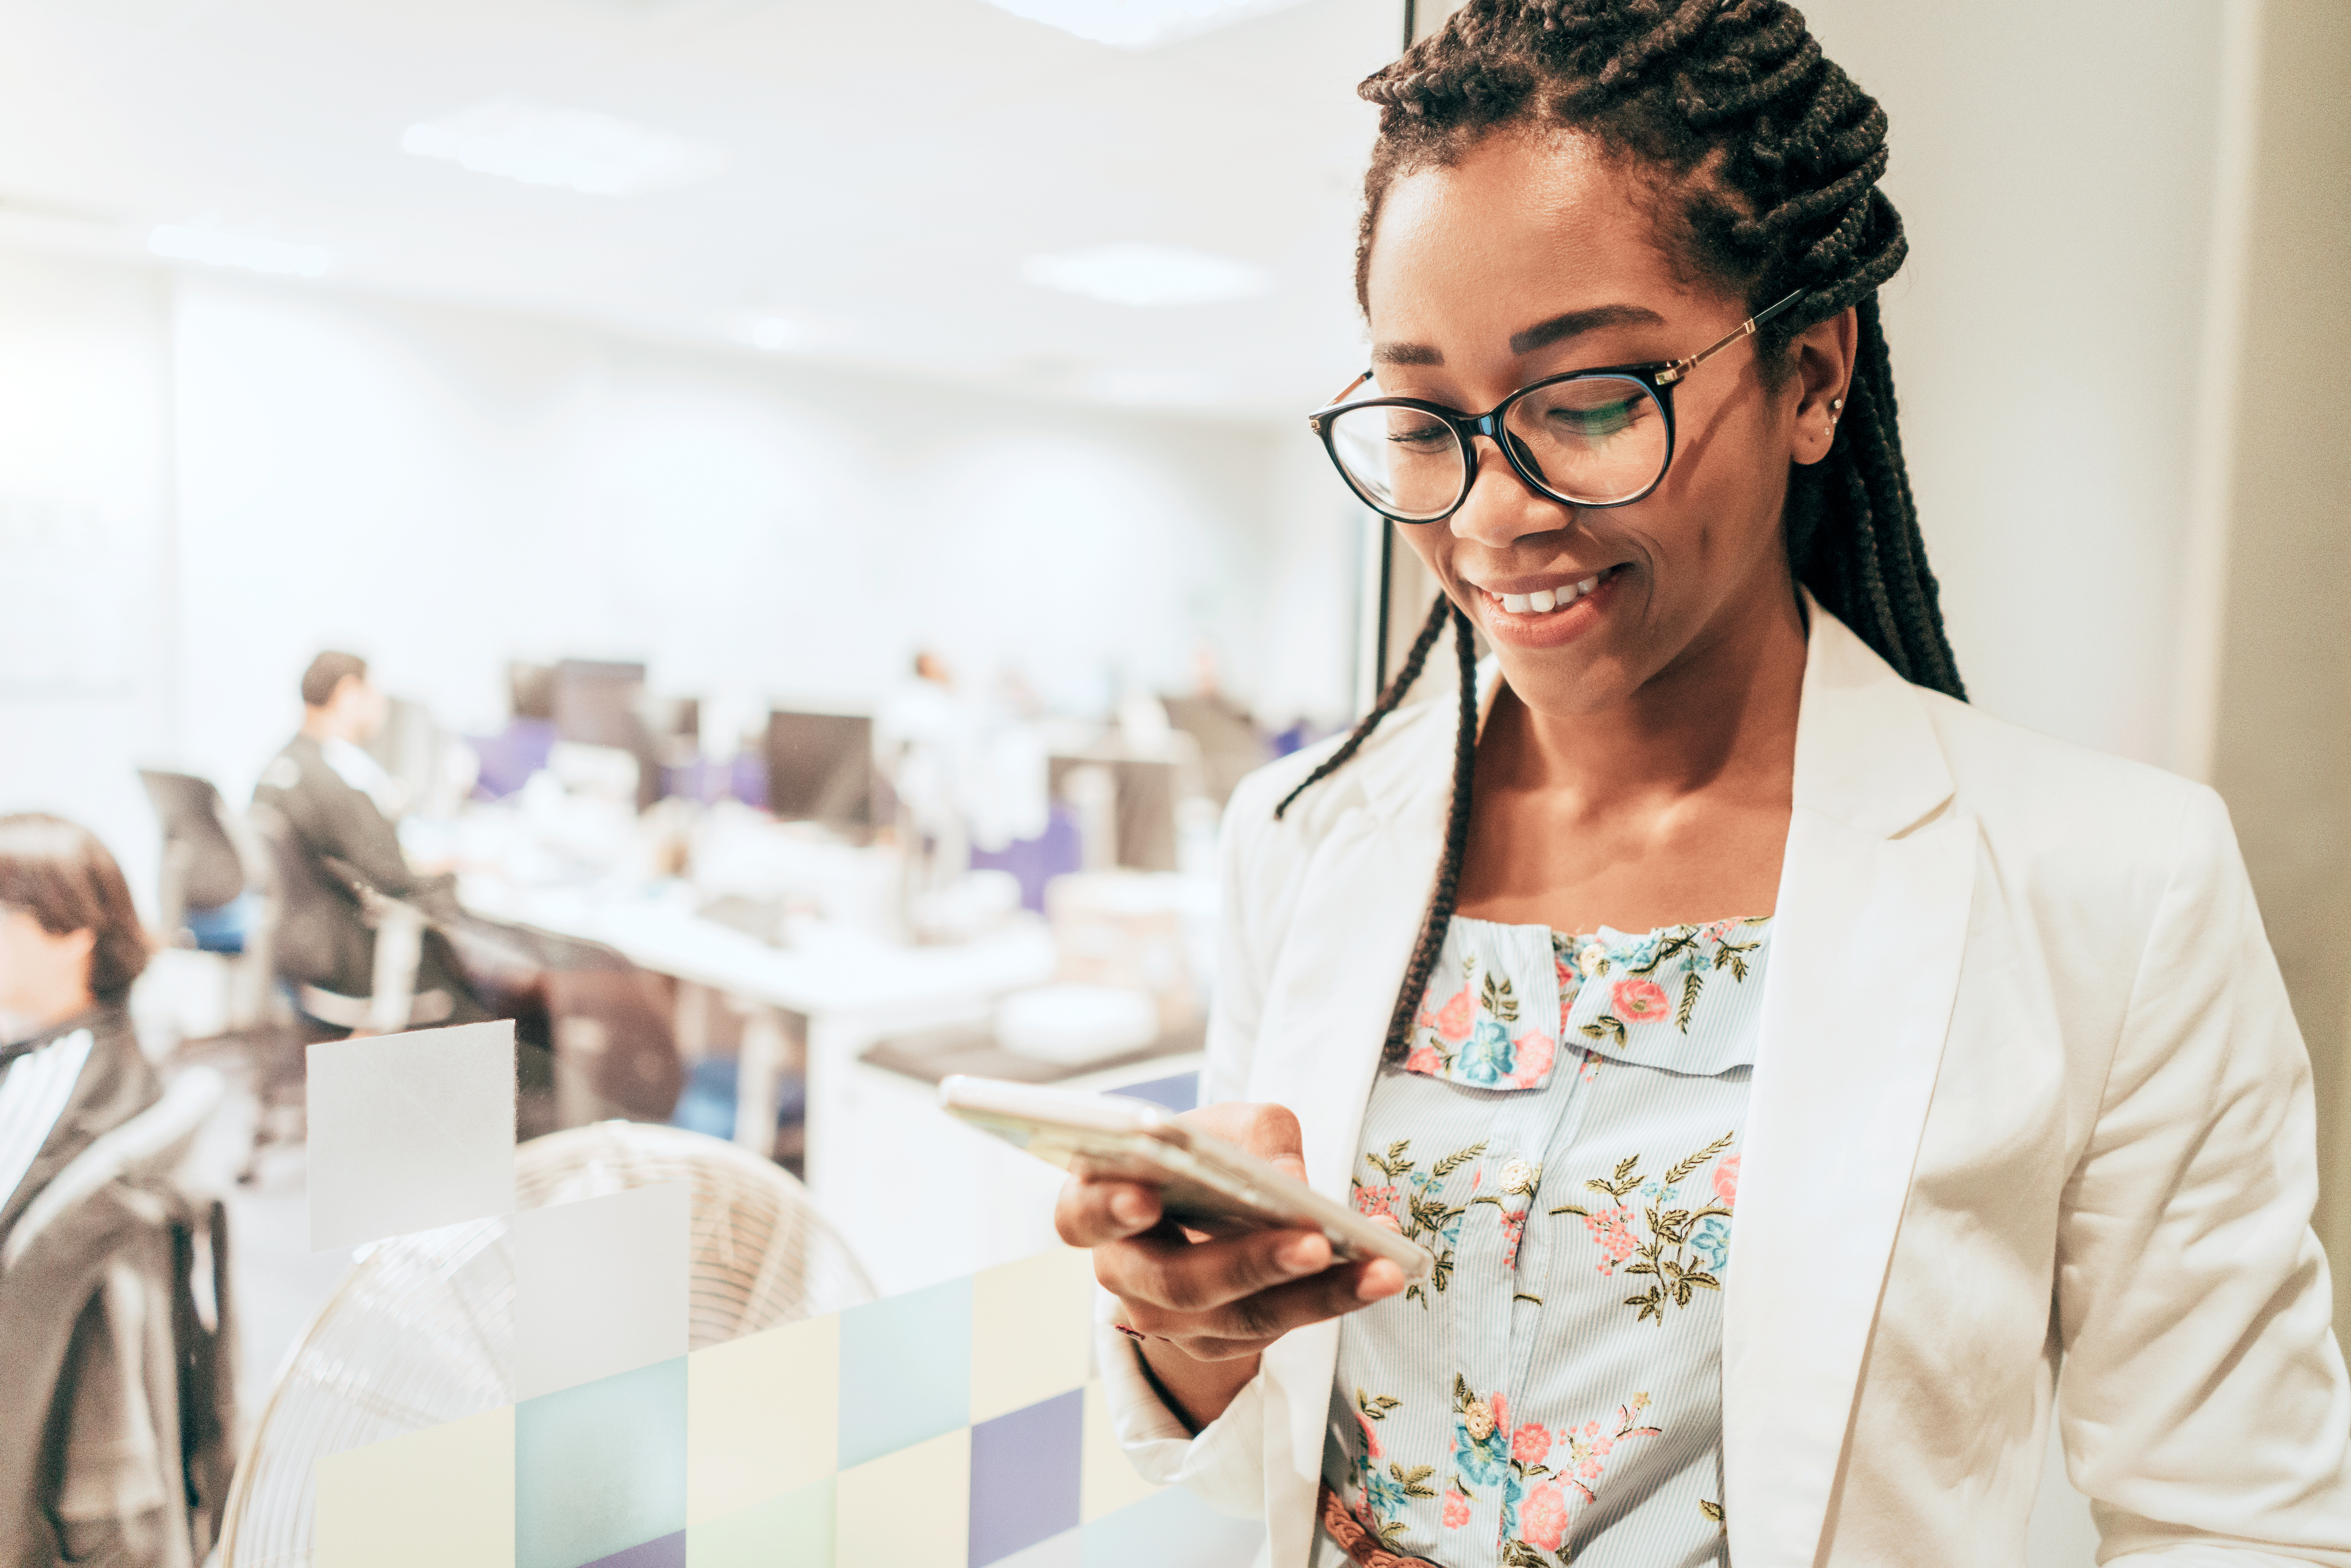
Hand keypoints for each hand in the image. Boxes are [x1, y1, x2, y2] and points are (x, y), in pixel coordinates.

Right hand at [1055, 1101, 1406, 1427]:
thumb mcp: (1227, 1124)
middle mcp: (1123, 1273)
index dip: (1108, 1210)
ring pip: (1238, 1319)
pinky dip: (1332, 1300)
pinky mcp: (1220, 1344)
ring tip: (1377, 1267)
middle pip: (1176, 1283)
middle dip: (1249, 1262)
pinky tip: (1378, 1273)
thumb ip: (1254, 1135)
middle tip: (1313, 1241)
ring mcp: (1169, 1321)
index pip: (1082, 1216)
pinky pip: (1277, 1331)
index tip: (1145, 1199)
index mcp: (1094, 1206)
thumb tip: (1291, 1179)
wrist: (1209, 1207)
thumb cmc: (1205, 1153)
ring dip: (1314, 1295)